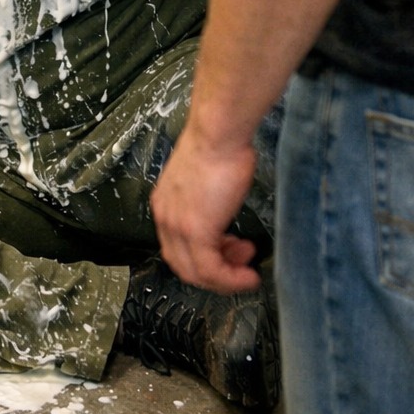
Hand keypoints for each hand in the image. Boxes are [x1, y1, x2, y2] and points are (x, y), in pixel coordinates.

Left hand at [151, 129, 259, 293]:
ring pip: (196, 273)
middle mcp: (166, 217)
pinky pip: (211, 271)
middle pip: (184, 265)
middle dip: (215, 271)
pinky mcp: (195, 232)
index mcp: (165, 204)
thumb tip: (220, 216)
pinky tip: (248, 276)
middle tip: (239, 261)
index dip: (204, 256)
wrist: (219, 134)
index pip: (177, 247)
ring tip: (247, 267)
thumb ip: (207, 203)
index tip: (228, 252)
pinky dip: (230, 279)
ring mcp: (178, 226)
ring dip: (225, 278)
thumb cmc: (219, 147)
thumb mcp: (206, 180)